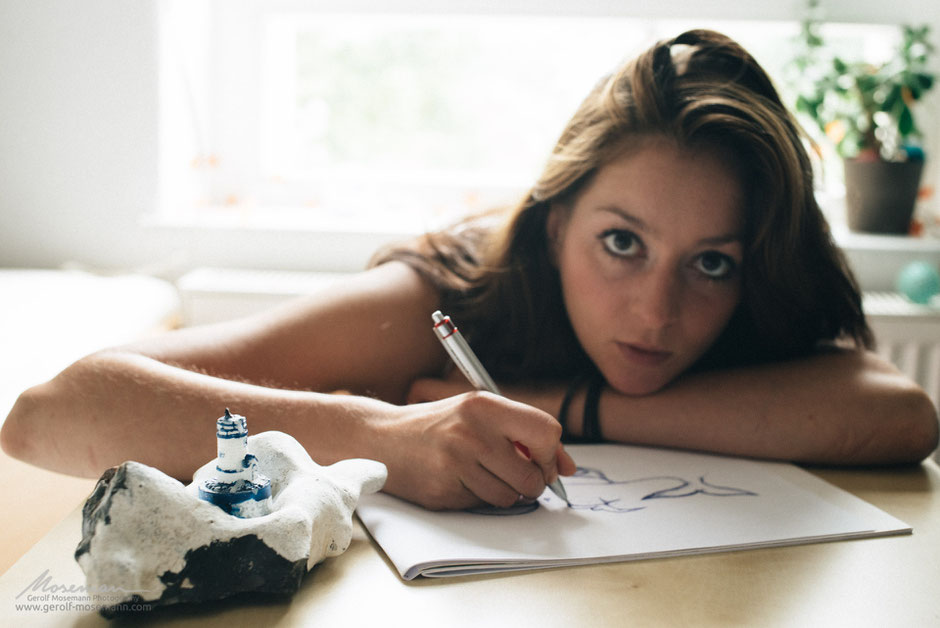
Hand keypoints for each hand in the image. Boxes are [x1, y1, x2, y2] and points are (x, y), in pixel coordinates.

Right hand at [377, 382, 574, 509]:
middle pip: (533, 476)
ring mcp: (455, 463)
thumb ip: (524, 433)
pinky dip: (478, 499)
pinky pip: (482, 506)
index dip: (551, 453)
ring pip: (510, 498)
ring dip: (505, 494)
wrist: (380, 439)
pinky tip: (460, 481)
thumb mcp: (479, 414)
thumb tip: (569, 468)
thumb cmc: (439, 426)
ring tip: (483, 475)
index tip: (543, 461)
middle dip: (532, 484)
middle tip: (517, 476)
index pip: (546, 431)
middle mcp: (471, 431)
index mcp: (484, 405)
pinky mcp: (442, 491)